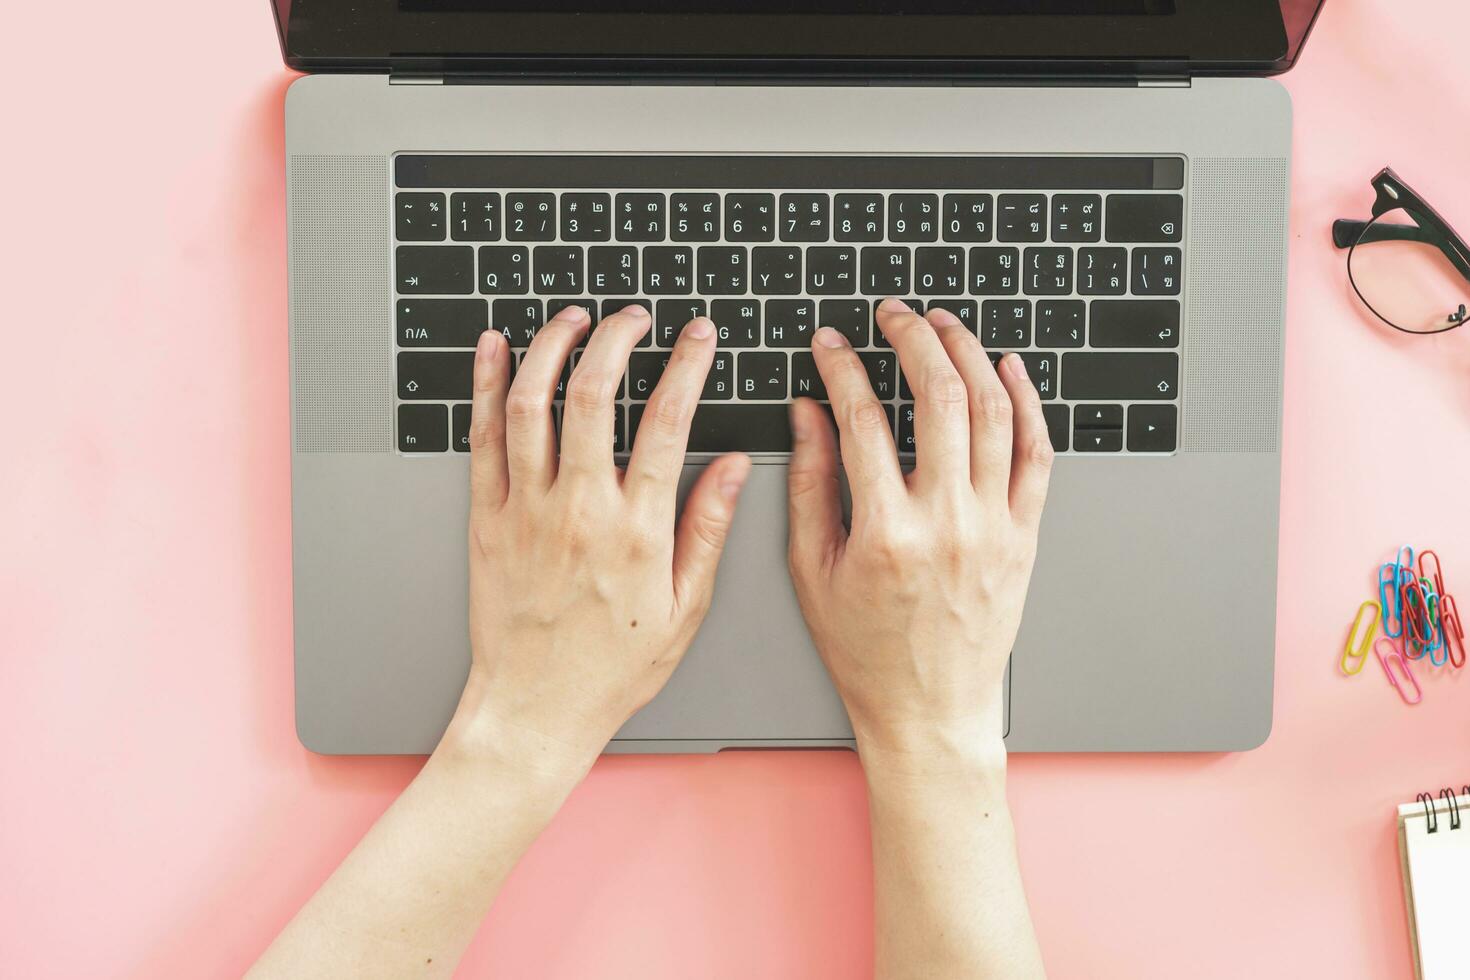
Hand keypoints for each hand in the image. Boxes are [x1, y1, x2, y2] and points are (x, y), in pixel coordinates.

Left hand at [458, 304, 749, 771]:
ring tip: (572, 319)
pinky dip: (485, 384)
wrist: (533, 709)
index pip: (669, 422)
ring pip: (531, 402)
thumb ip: (707, 530)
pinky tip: (494, 348)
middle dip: (617, 337)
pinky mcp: (486, 517)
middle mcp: (578, 509)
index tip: (697, 336)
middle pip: (596, 394)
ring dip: (552, 346)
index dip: (687, 366)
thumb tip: (732, 469)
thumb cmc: (610, 669)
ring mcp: (526, 509)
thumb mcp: (684, 609)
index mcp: (636, 529)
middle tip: (633, 318)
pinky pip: (482, 436)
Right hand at [786, 297, 1054, 760]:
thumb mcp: (812, 571)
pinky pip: (1037, 453)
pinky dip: (1027, 402)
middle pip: (938, 398)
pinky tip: (1007, 369)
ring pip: (993, 412)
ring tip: (944, 325)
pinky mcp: (1025, 536)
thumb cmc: (866, 650)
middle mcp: (947, 522)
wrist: (930, 709)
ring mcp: (995, 527)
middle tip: (893, 315)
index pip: (862, 419)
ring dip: (968, 354)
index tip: (830, 343)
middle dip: (913, 338)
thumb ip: (810, 484)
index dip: (842, 368)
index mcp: (885, 532)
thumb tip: (808, 413)